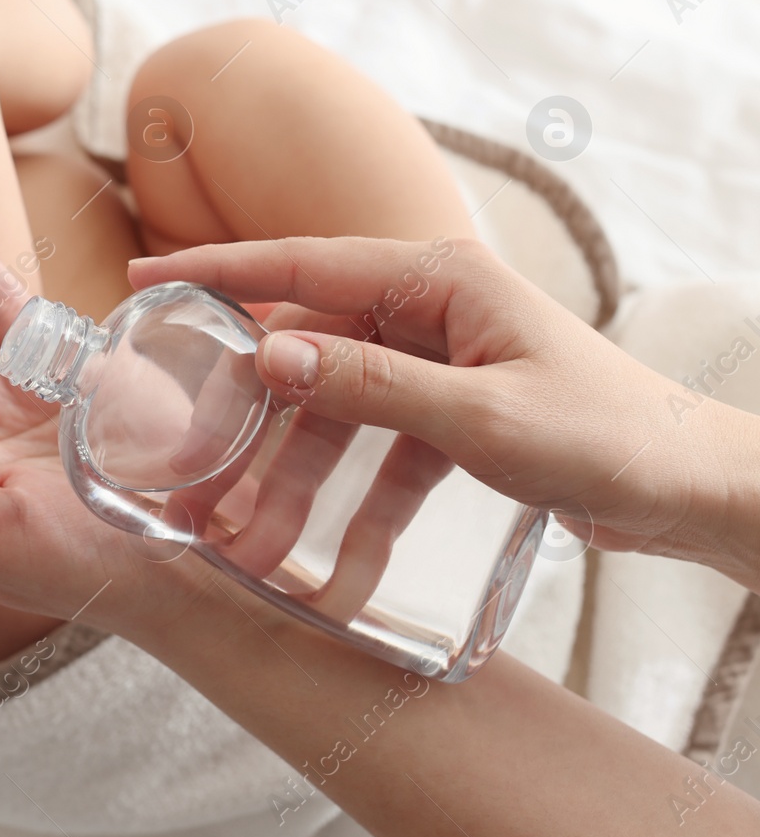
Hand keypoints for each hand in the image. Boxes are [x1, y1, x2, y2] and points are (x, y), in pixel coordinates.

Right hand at [129, 237, 759, 574]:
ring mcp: (437, 363)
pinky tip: (332, 569)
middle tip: (188, 469)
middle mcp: (428, 311)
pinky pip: (378, 455)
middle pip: (308, 358)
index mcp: (436, 280)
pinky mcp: (449, 414)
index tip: (144, 277)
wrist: (691, 489)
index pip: (302, 267)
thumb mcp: (477, 418)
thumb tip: (268, 357)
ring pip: (336, 419)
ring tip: (253, 549)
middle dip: (251, 427)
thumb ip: (370, 385)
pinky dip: (355, 509)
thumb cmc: (606, 434)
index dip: (217, 273)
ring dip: (297, 486)